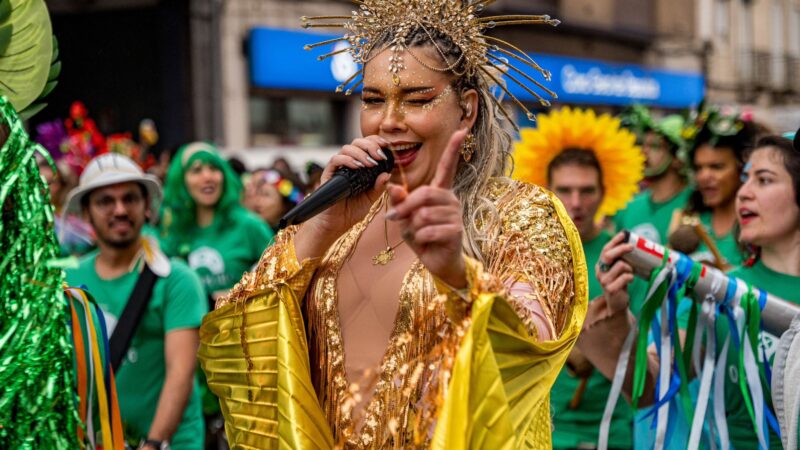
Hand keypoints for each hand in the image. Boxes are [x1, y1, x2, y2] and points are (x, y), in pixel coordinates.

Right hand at [296, 135, 390, 259]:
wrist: (335, 225)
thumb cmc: (351, 212)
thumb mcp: (370, 199)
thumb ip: (378, 187)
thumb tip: (387, 174)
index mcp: (360, 167)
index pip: (366, 146)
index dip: (375, 141)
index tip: (385, 145)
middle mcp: (348, 164)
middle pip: (357, 143)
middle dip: (370, 145)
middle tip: (379, 156)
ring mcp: (338, 169)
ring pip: (346, 148)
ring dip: (360, 153)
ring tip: (370, 164)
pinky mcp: (328, 175)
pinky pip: (335, 160)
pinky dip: (347, 160)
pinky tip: (357, 167)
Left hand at [386, 129, 466, 287]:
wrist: (438, 262)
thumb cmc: (423, 236)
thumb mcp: (406, 218)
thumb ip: (399, 202)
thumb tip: (391, 186)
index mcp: (440, 192)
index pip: (448, 167)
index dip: (453, 150)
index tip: (461, 131)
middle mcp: (450, 199)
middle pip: (424, 194)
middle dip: (406, 208)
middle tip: (394, 219)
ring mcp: (455, 215)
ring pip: (424, 215)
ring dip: (412, 227)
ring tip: (417, 234)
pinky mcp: (455, 231)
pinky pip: (428, 230)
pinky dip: (420, 238)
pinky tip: (426, 242)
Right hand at [596, 232, 634, 313]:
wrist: (617, 303)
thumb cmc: (620, 283)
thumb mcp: (618, 270)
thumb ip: (620, 260)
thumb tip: (633, 245)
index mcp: (600, 265)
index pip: (605, 249)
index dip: (614, 241)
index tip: (624, 234)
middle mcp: (599, 272)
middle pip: (608, 255)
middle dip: (621, 249)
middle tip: (632, 247)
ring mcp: (604, 281)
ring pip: (620, 265)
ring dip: (629, 267)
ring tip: (630, 272)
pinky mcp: (610, 289)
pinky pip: (625, 277)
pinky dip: (630, 277)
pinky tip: (630, 281)